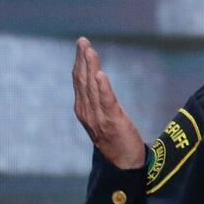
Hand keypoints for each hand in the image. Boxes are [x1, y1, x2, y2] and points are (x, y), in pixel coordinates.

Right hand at [72, 37, 145, 169]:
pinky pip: (106, 101)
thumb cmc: (114, 138)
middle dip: (82, 59)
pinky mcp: (112, 121)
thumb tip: (95, 79)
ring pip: (92, 87)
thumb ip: (96, 100)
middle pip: (82, 80)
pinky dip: (102, 87)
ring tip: (90, 51)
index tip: (82, 45)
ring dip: (90, 67)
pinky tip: (100, 74)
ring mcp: (98, 117)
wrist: (124, 162)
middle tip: (83, 41)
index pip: (79, 81)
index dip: (80, 62)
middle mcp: (87, 111)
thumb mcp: (101, 116)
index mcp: (83, 109)